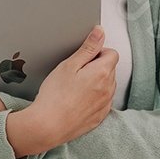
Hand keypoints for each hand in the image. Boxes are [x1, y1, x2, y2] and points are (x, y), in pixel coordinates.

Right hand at [5, 26, 117, 156]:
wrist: (48, 126)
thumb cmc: (55, 95)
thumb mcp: (69, 64)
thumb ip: (88, 47)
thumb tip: (100, 32)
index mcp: (102, 72)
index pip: (112, 53)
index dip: (97, 52)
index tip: (84, 58)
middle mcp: (108, 89)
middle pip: (109, 69)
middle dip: (96, 66)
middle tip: (75, 72)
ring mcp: (105, 104)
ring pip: (106, 85)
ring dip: (96, 82)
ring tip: (74, 87)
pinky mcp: (99, 117)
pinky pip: (102, 101)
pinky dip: (93, 98)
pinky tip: (77, 100)